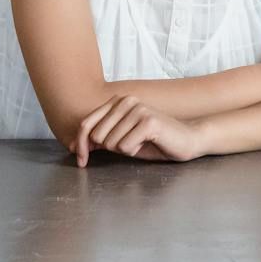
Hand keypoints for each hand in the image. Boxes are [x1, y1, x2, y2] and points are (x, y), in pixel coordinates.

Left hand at [71, 95, 207, 165]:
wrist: (185, 141)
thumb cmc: (153, 141)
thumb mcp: (121, 139)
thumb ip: (100, 138)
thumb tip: (74, 145)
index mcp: (118, 102)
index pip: (86, 124)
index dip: (80, 145)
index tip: (81, 160)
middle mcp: (126, 101)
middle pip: (96, 136)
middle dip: (109, 148)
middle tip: (129, 146)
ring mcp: (138, 109)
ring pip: (111, 143)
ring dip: (125, 150)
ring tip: (141, 143)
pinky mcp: (149, 121)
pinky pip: (125, 147)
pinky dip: (134, 151)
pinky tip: (147, 144)